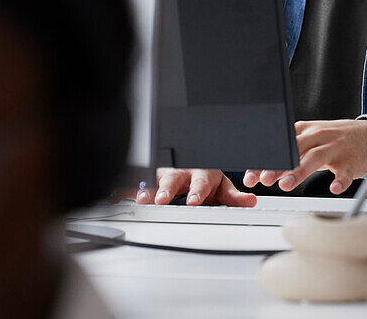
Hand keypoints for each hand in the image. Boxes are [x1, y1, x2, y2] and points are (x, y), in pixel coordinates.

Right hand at [134, 168, 256, 206]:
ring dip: (146, 190)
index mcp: (201, 174)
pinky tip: (115, 196)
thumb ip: (233, 197)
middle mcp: (180, 173)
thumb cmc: (203, 179)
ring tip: (141, 200)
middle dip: (166, 189)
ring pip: (152, 181)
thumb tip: (252, 201)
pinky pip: (134, 185)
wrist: (186, 165)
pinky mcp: (146, 182)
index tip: (194, 201)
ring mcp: (162, 177)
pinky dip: (124, 190)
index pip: (201, 182)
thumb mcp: (220, 187)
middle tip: (161, 200)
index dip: (198, 191)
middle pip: (173, 180)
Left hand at [242, 119, 366, 194]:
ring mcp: (335, 149)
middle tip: (265, 179)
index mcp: (306, 131)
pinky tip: (334, 189)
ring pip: (316, 158)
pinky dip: (340, 181)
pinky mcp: (350, 162)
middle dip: (279, 165)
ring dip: (300, 171)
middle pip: (296, 149)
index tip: (252, 175)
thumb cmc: (334, 140)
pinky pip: (345, 172)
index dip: (266, 160)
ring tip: (287, 185)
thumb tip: (262, 170)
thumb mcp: (311, 140)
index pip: (281, 144)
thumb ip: (289, 154)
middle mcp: (319, 137)